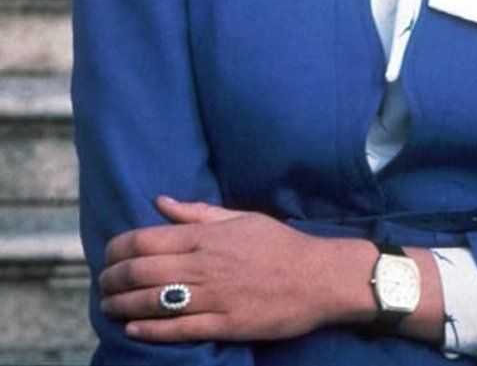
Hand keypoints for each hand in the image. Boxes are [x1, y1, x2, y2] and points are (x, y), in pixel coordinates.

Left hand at [99, 197, 376, 342]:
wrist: (319, 276)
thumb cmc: (280, 244)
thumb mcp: (241, 218)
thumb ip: (198, 212)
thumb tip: (161, 202)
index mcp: (208, 236)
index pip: (147, 239)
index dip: (118, 249)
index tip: (108, 255)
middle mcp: (206, 265)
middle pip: (143, 271)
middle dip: (113, 279)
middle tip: (102, 284)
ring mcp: (215, 297)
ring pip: (154, 302)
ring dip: (122, 305)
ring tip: (108, 307)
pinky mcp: (225, 325)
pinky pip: (178, 329)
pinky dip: (150, 330)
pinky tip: (132, 328)